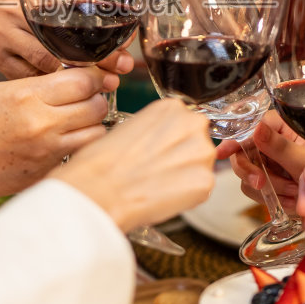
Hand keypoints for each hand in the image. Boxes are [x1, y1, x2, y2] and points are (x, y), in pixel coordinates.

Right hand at [0, 0, 134, 80]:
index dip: (99, 38)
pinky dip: (54, 87)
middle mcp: (11, 15)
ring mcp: (2, 41)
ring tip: (101, 86)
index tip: (121, 49)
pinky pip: (32, 79)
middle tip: (117, 73)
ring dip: (76, 80)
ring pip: (46, 66)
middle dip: (93, 63)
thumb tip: (121, 25)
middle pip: (60, 46)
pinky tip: (73, 93)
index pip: (70, 17)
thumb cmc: (20, 1)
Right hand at [0, 67, 115, 202]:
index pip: (84, 81)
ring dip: (92, 124)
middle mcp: (41, 125)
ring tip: (77, 119)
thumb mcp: (0, 91)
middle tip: (84, 97)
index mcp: (27, 96)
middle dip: (95, 98)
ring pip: (96, 133)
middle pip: (96, 106)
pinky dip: (78, 145)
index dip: (91, 76)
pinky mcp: (45, 174)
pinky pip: (78, 154)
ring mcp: (46, 153)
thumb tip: (78, 83)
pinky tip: (62, 140)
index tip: (90, 77)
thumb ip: (40, 85)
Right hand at [54, 100, 215, 232]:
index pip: (185, 123)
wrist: (99, 188)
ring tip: (157, 184)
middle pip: (198, 142)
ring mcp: (202, 153)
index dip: (170, 141)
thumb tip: (166, 143)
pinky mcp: (205, 181)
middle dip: (182, 157)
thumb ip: (157, 129)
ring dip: (185, 176)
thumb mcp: (132, 127)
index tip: (157, 152)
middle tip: (157, 170)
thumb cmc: (104, 161)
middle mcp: (192, 123)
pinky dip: (186, 196)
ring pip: (201, 166)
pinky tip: (162, 196)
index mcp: (172, 107)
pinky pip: (201, 189)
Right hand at [228, 112, 304, 207]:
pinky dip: (273, 199)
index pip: (248, 129)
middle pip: (243, 155)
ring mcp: (270, 163)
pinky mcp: (272, 181)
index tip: (221, 153)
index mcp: (279, 127)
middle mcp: (271, 143)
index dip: (234, 141)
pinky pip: (259, 192)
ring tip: (294, 194)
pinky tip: (292, 202)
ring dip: (269, 189)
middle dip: (254, 173)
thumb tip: (256, 128)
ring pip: (249, 177)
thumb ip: (279, 146)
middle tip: (261, 183)